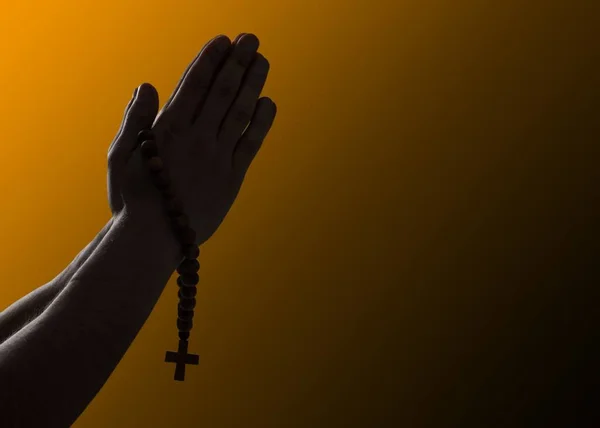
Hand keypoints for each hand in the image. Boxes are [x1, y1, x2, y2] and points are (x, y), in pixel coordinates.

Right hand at [107, 33, 276, 244]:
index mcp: (169, 129)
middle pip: (222, 92)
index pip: (195, 85)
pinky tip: (269, 103)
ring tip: (262, 61)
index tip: (223, 40)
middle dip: (237, 61)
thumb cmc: (131, 198)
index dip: (210, 60)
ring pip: (240, 113)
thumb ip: (135, 119)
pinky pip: (251, 145)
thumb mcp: (119, 156)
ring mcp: (218, 158)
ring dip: (253, 83)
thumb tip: (146, 85)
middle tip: (251, 39)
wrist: (153, 239)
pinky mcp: (232, 179)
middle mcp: (198, 138)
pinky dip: (262, 122)